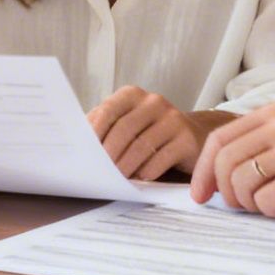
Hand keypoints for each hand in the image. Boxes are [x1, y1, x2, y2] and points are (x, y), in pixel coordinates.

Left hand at [87, 86, 231, 179]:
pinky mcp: (187, 140)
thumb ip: (107, 129)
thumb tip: (80, 146)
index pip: (109, 110)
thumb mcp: (129, 124)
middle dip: (109, 154)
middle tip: (100, 172)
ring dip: (126, 166)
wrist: (194, 136)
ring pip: (142, 145)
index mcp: (133, 95)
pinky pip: (161, 159)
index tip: (84, 152)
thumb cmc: (151, 133)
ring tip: (117, 179)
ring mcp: (173, 119)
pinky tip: (140, 179)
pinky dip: (146, 172)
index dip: (94, 132)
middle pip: (125, 129)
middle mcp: (154, 102)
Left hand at [190, 102, 274, 216]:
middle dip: (223, 191)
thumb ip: (264, 143)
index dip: (202, 170)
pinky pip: (267, 200)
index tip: (200, 194)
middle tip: (237, 207)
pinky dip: (270, 211)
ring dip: (248, 203)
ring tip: (268, 206)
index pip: (220, 139)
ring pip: (241, 182)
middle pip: (224, 162)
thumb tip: (218, 173)